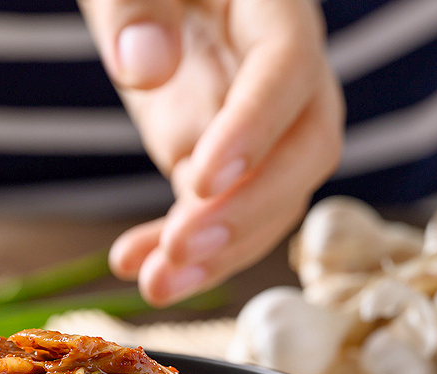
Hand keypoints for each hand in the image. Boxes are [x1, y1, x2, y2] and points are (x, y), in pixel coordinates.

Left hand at [78, 0, 344, 306]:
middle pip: (302, 151)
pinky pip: (219, 214)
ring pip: (270, 201)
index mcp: (272, 9)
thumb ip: (135, 10)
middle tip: (180, 250)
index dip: (253, 129)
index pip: (285, 70)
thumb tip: (145, 67)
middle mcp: (283, 75)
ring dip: (217, 254)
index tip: (200, 180)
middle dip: (246, 212)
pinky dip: (181, 250)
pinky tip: (134, 268)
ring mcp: (259, 126)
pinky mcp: (224, 162)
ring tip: (155, 284)